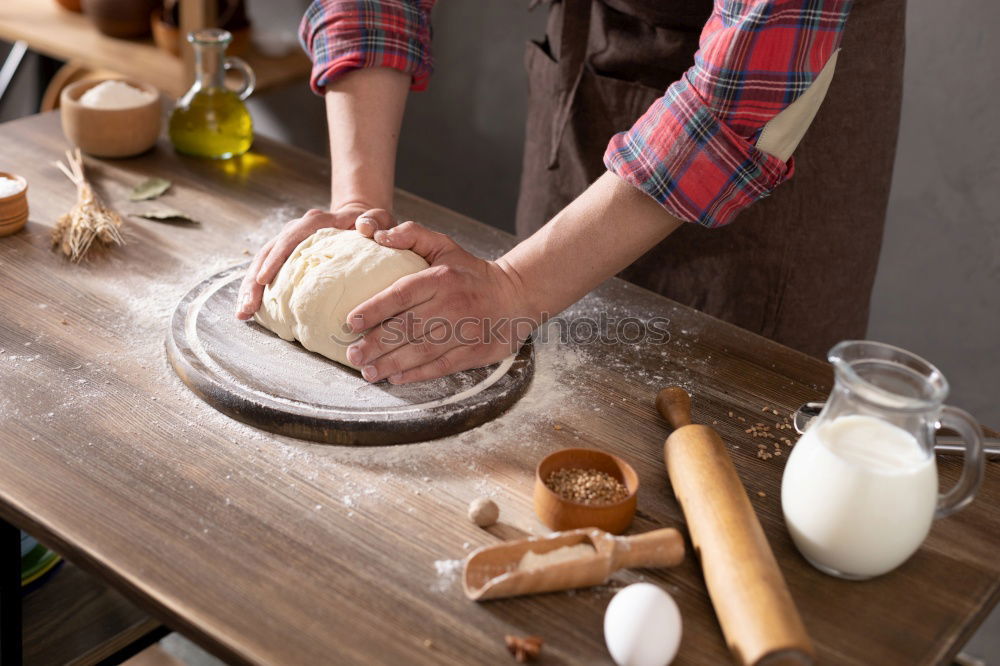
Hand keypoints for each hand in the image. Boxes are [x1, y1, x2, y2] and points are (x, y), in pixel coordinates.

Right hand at [235, 205, 395, 319]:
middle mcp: (296, 231)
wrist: (361, 222)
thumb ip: (376, 220)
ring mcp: (288, 244)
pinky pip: (267, 273)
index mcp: (315, 222)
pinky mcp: (286, 259)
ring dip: (250, 288)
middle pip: (267, 253)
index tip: (265, 279)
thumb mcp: (379, 218)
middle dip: (253, 281)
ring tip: (242, 313)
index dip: (276, 257)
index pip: (292, 236)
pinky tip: (251, 312)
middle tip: (246, 308)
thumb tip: (364, 227)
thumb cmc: (371, 224)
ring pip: (261, 264)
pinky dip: (258, 290)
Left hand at [344, 221, 537, 383]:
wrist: (516, 295)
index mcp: (441, 278)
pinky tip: (396, 377)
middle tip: (352, 354)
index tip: (352, 321)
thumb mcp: (445, 246)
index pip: (402, 294)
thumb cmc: (471, 273)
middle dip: (376, 344)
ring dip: (391, 363)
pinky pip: (440, 366)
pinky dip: (416, 374)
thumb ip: (412, 235)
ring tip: (368, 371)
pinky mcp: (474, 351)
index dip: (375, 309)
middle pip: (407, 327)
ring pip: (421, 351)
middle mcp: (452, 304)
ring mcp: (464, 330)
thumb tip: (379, 236)